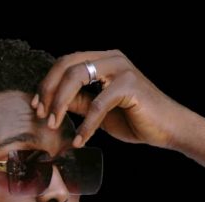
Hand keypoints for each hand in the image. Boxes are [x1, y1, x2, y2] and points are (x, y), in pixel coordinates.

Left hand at [32, 50, 192, 149]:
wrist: (168, 129)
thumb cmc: (135, 120)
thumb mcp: (98, 112)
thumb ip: (79, 103)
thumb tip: (52, 104)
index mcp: (103, 60)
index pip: (66, 63)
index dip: (47, 84)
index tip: (36, 107)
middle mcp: (111, 58)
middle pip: (67, 65)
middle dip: (49, 91)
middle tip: (42, 116)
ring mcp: (121, 68)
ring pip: (77, 77)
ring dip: (60, 103)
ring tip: (54, 126)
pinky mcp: (130, 85)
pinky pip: (97, 104)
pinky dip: (85, 124)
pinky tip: (80, 140)